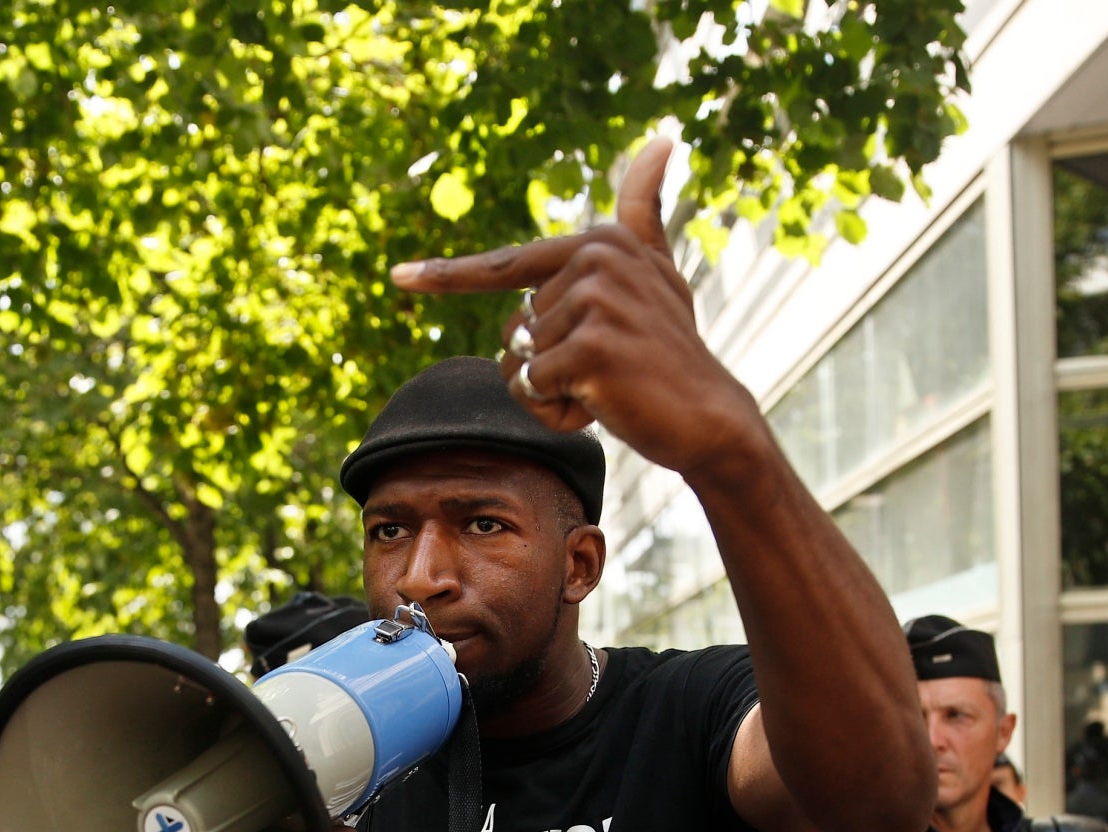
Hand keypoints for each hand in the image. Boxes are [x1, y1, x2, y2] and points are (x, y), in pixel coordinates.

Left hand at [390, 138, 764, 482]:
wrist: (710, 417)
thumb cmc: (671, 349)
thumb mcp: (656, 272)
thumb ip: (642, 213)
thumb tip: (661, 138)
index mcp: (598, 242)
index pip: (507, 266)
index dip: (447, 277)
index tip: (397, 277)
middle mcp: (596, 260)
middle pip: (515, 330)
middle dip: (546, 366)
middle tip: (604, 370)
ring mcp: (595, 301)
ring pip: (520, 363)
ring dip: (551, 392)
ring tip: (608, 387)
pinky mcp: (593, 347)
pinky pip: (534, 389)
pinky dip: (558, 412)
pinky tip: (604, 407)